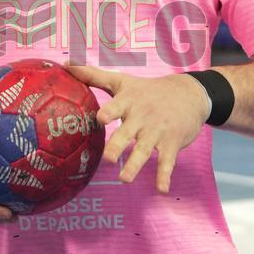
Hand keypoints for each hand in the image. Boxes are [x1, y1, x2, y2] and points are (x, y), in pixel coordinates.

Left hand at [65, 65, 210, 192]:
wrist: (188, 94)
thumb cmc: (147, 89)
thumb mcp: (122, 81)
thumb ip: (92, 75)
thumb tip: (65, 64)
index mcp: (128, 102)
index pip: (117, 107)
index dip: (109, 112)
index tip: (101, 118)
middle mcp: (142, 117)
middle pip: (127, 133)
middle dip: (118, 145)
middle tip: (108, 158)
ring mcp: (158, 131)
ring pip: (144, 150)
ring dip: (135, 165)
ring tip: (124, 179)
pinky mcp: (172, 144)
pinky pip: (167, 162)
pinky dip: (164, 176)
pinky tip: (161, 190)